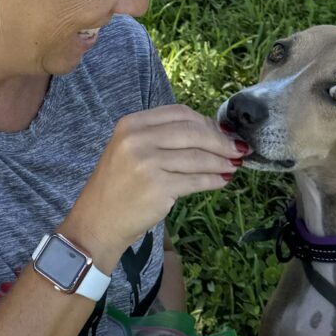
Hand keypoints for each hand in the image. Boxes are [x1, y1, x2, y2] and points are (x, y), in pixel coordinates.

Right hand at [65, 105, 246, 262]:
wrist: (97, 221)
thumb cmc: (118, 188)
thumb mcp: (131, 151)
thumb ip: (162, 138)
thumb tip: (211, 132)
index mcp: (131, 124)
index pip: (179, 113)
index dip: (207, 122)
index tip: (223, 132)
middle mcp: (137, 140)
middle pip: (193, 132)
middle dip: (221, 141)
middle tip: (238, 149)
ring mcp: (147, 163)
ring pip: (198, 157)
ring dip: (222, 162)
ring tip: (234, 166)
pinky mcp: (159, 187)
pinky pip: (196, 180)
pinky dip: (214, 180)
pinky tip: (222, 181)